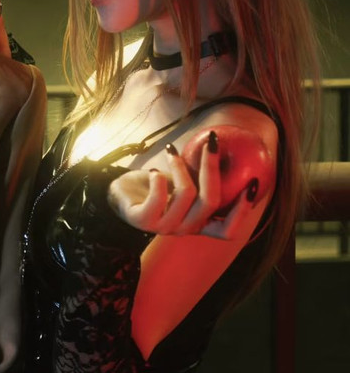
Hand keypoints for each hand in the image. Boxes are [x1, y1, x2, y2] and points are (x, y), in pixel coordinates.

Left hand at [107, 130, 268, 239]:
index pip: (227, 230)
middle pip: (210, 202)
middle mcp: (185, 229)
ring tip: (172, 154)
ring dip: (181, 166)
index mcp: (199, 224)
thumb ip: (202, 177)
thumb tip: (222, 147)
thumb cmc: (157, 187)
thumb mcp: (184, 182)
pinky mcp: (143, 221)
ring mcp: (164, 228)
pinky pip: (159, 197)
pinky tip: (154, 171)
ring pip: (186, 194)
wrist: (120, 194)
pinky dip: (159, 177)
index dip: (242, 211)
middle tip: (213, 142)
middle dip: (213, 167)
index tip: (252, 182)